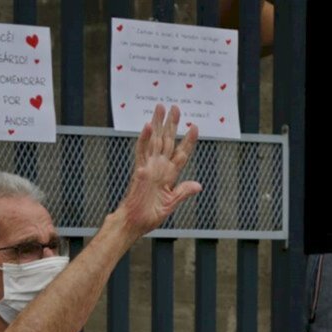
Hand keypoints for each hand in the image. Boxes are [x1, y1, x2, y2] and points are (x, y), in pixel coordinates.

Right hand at [117, 104, 201, 238]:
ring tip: (161, 108)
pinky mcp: (139, 171)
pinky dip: (144, 139)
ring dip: (158, 124)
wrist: (133, 224)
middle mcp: (159, 168)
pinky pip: (142, 152)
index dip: (188, 141)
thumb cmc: (148, 216)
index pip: (181, 154)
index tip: (195, 126)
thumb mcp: (171, 204)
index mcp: (169, 176)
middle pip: (167, 141)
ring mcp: (149, 167)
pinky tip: (148, 126)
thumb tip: (198, 185)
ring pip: (154, 141)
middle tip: (176, 107)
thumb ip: (183, 192)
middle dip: (172, 125)